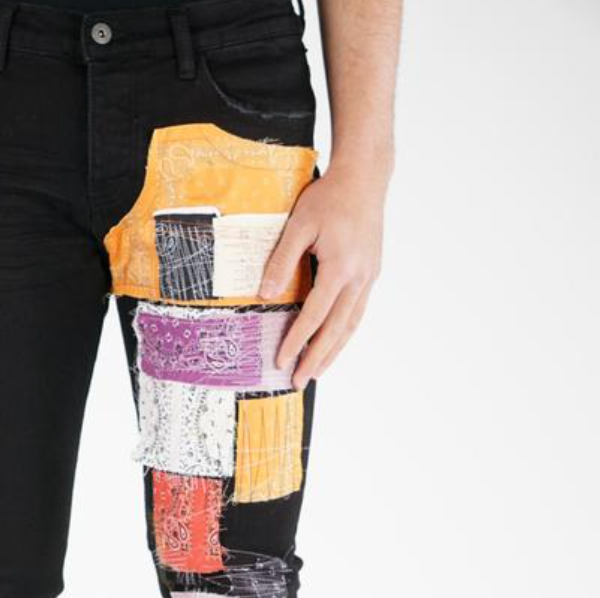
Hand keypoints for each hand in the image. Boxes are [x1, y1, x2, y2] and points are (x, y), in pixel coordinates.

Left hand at [259, 162, 387, 388]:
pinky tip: (334, 343)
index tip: (281, 361)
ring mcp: (369, 276)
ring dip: (333, 351)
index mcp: (341, 267)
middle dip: (316, 359)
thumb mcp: (298, 225)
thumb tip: (265, 295)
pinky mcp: (372, 272)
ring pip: (351, 324)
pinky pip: (357, 311)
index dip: (297, 341)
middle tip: (299, 382)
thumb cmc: (329, 196)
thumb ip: (281, 261)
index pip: (314, 315)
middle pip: (336, 330)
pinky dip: (345, 332)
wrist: (365, 176)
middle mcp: (359, 277)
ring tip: (316, 372)